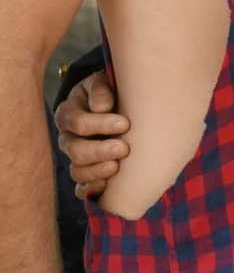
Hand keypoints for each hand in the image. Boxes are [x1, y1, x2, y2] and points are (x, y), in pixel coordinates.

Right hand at [55, 73, 127, 199]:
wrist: (112, 103)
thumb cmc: (108, 92)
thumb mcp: (102, 82)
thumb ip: (100, 90)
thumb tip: (102, 107)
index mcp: (69, 114)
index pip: (78, 122)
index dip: (100, 124)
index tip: (125, 123)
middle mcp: (68, 138)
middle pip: (76, 150)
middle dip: (100, 150)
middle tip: (124, 148)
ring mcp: (76, 157)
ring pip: (77, 171)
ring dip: (97, 171)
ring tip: (116, 167)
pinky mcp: (86, 173)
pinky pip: (81, 188)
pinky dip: (91, 189)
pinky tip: (106, 186)